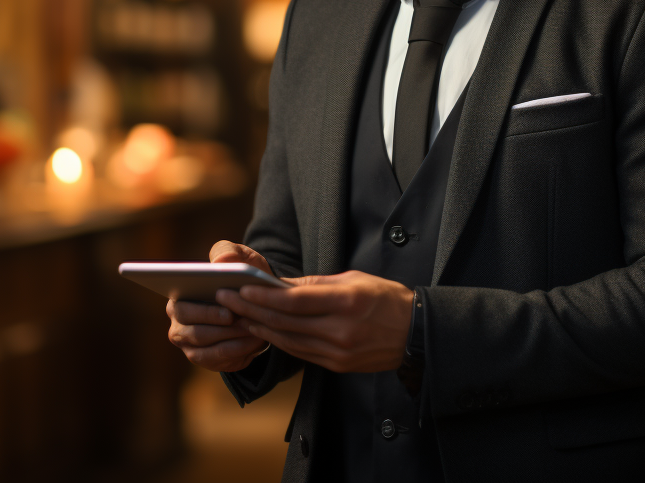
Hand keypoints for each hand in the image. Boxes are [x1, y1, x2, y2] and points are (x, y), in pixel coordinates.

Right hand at [165, 241, 274, 371]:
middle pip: (192, 330)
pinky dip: (237, 350)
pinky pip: (216, 359)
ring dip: (231, 339)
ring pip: (206, 346)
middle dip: (219, 328)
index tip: (228, 312)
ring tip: (253, 330)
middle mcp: (178, 321)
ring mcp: (188, 342)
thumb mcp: (241, 260)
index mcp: (178, 295)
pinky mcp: (202, 357)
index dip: (204, 311)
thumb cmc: (242, 279)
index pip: (179, 304)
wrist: (256, 305)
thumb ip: (230, 252)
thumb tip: (221, 262)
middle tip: (242, 322)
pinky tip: (254, 342)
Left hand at [216, 270, 412, 373]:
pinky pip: (300, 353)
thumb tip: (281, 284)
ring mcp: (338, 352)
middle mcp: (340, 330)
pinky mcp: (337, 365)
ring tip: (239, 317)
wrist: (416, 334)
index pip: (295, 301)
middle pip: (285, 322)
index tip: (241, 288)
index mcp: (346, 302)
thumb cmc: (387, 299)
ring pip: (288, 341)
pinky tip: (264, 332)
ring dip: (260, 329)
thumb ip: (316, 284)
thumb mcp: (354, 280)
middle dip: (252, 311)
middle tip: (227, 301)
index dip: (264, 296)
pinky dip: (279, 342)